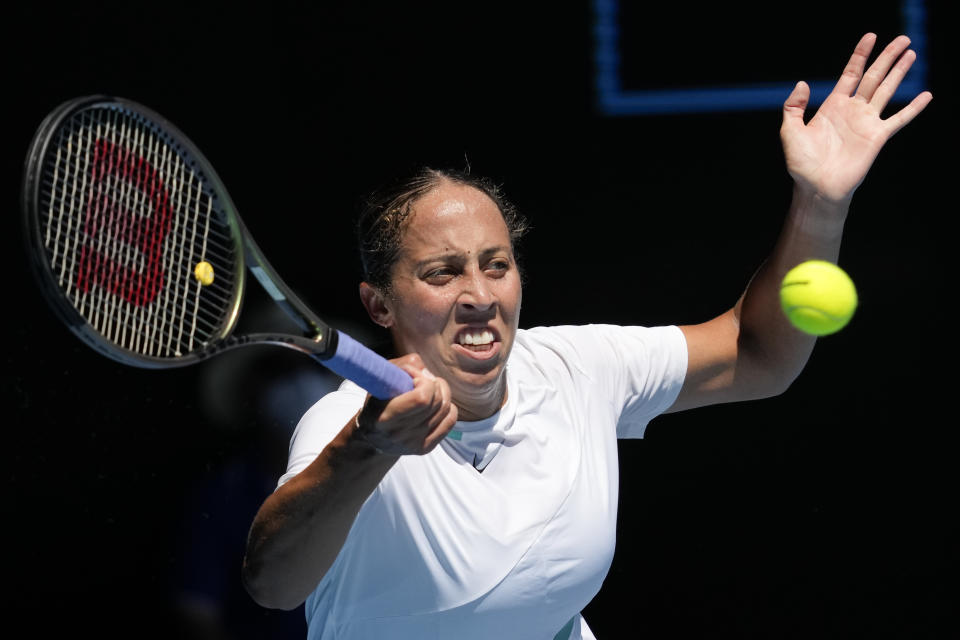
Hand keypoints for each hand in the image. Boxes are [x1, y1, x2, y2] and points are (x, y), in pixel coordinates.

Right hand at [354, 353, 457, 454]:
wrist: (374, 437)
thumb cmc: (378, 402)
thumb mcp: (382, 379)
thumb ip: (403, 367)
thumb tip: (428, 373)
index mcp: (385, 417)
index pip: (422, 398)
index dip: (424, 382)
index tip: (414, 378)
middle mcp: (400, 434)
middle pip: (437, 402)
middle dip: (434, 384)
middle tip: (423, 381)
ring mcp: (414, 443)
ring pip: (446, 409)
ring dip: (441, 393)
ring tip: (429, 389)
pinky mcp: (425, 448)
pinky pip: (450, 420)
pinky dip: (448, 407)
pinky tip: (437, 404)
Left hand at [780, 33, 931, 205]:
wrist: (818, 187)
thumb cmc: (802, 163)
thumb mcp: (789, 131)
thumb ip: (793, 107)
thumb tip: (802, 83)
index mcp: (832, 106)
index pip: (850, 74)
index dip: (860, 55)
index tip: (870, 37)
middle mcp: (852, 110)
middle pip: (873, 77)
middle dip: (887, 57)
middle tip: (902, 39)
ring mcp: (866, 122)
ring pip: (886, 91)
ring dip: (899, 73)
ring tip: (911, 54)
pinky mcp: (877, 137)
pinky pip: (899, 119)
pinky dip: (913, 108)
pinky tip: (926, 95)